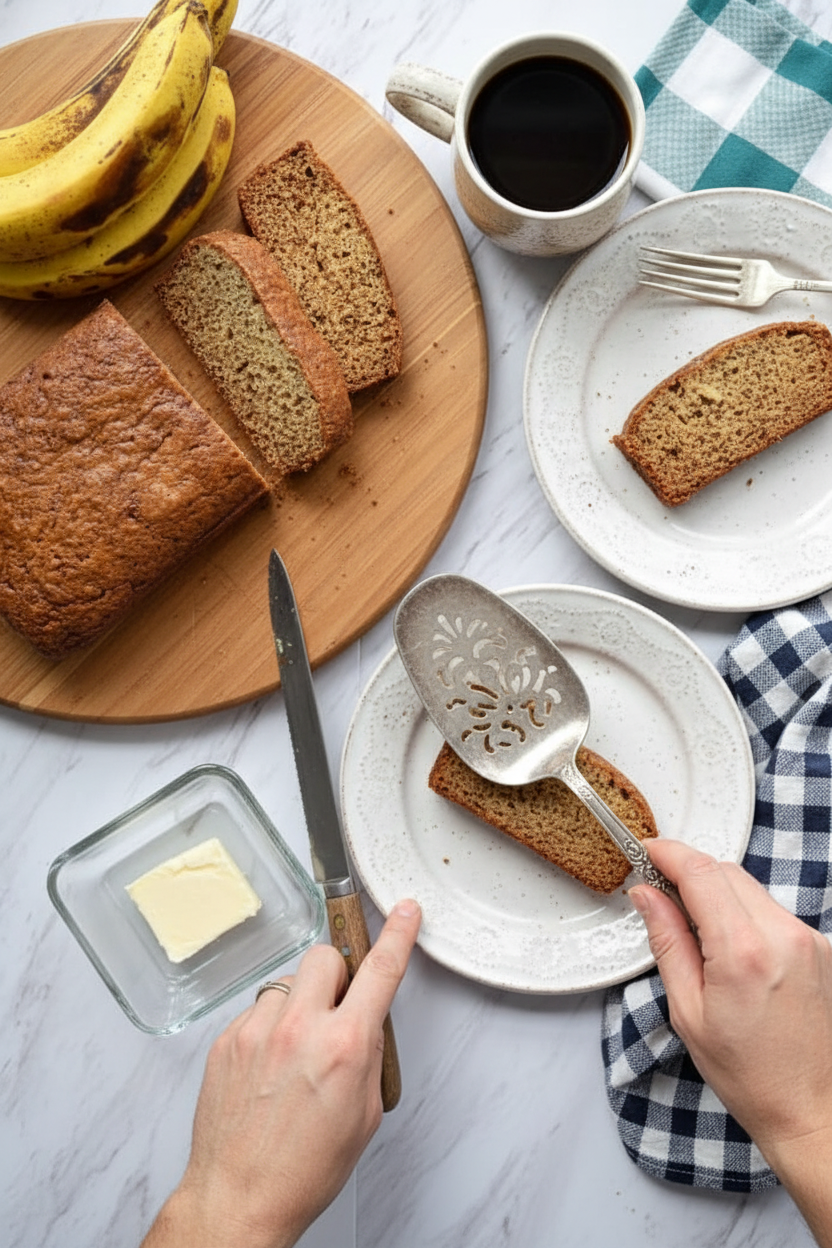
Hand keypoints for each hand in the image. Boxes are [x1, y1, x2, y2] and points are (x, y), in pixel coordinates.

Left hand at [141, 898, 420, 1247]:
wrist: (239, 1196)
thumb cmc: (303, 1169)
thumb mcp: (363, 1114)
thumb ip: (368, 1056)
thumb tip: (364, 1024)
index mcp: (343, 1047)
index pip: (380, 971)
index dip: (397, 936)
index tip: (404, 914)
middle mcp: (299, 1029)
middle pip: (326, 956)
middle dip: (337, 974)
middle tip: (335, 1009)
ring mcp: (257, 1030)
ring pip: (289, 983)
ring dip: (300, 1004)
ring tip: (295, 1052)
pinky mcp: (227, 1039)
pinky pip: (258, 1010)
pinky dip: (270, 1028)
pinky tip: (269, 1068)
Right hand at [631, 841, 831, 1246]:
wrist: (810, 1108)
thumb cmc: (749, 1074)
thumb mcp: (688, 1011)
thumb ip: (667, 941)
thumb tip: (646, 894)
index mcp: (743, 952)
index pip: (700, 872)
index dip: (667, 853)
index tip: (646, 851)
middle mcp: (783, 936)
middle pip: (726, 871)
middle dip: (689, 871)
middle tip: (659, 889)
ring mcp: (808, 940)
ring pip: (750, 887)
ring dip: (717, 892)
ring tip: (693, 925)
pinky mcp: (821, 948)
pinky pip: (772, 910)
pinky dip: (743, 912)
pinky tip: (728, 945)